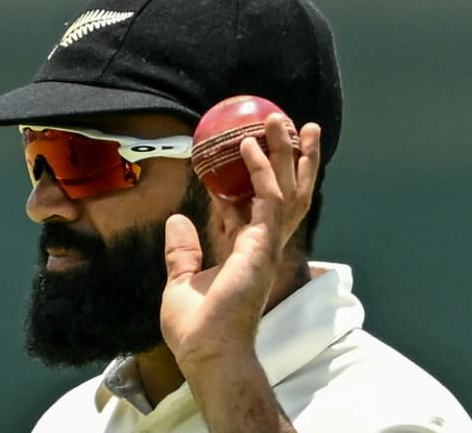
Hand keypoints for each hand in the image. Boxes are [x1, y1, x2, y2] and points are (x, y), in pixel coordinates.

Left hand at [161, 113, 320, 367]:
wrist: (206, 352)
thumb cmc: (197, 328)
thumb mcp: (181, 281)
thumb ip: (182, 250)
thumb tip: (176, 220)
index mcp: (245, 252)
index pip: (256, 206)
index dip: (255, 177)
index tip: (251, 151)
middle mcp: (262, 244)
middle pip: (287, 192)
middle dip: (293, 159)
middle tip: (295, 127)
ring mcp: (266, 244)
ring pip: (287, 189)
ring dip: (287, 154)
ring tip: (286, 121)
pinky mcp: (261, 245)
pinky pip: (266, 198)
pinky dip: (259, 170)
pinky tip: (249, 145)